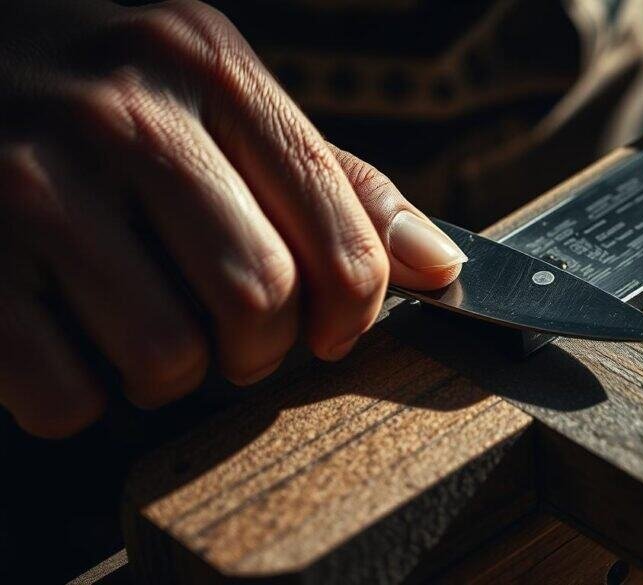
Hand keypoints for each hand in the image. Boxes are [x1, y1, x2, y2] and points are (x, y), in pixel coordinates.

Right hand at [0, 0, 466, 437]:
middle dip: (260, 348)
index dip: (354, 306)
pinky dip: (81, 397)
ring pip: (169, 356)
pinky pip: (67, 394)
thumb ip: (331, 179)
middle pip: (260, 297)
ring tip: (147, 329)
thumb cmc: (106, 95)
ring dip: (172, 374)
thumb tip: (438, 262)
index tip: (333, 332)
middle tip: (232, 336)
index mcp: (210, 69)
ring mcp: (34, 183)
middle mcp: (126, 113)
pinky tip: (73, 340)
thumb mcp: (220, 100)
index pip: (341, 225)